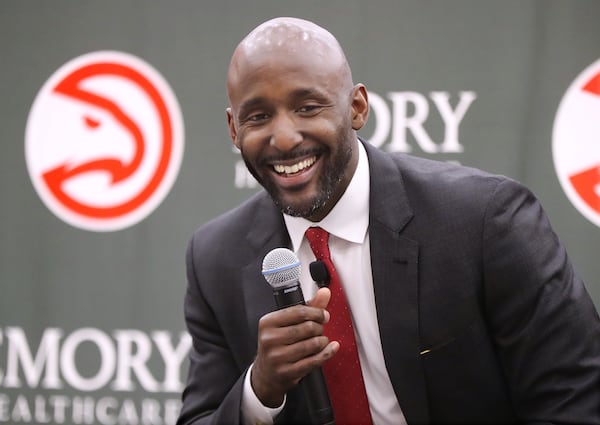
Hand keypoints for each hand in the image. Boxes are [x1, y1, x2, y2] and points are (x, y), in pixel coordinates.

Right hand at [251, 287, 339, 406]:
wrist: (266, 373)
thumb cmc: (277, 344)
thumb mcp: (286, 324)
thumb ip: (307, 307)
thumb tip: (325, 292)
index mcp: (267, 323)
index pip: (299, 312)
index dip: (316, 312)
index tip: (324, 315)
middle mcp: (270, 339)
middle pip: (308, 327)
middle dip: (319, 327)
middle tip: (319, 329)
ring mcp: (278, 357)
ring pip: (313, 344)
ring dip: (323, 341)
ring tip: (320, 340)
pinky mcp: (287, 372)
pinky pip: (314, 360)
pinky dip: (327, 353)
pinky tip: (331, 348)